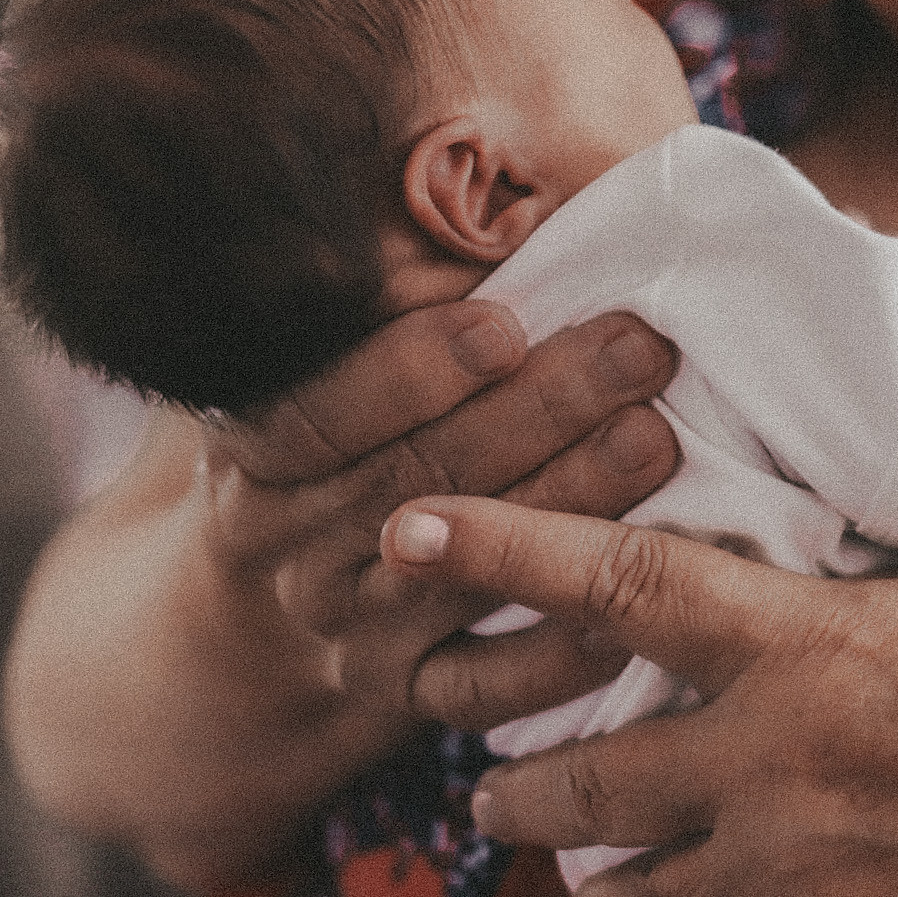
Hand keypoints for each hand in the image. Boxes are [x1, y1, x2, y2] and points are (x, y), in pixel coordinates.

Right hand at [199, 300, 679, 714]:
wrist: (241, 633)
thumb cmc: (315, 457)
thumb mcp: (300, 377)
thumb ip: (366, 311)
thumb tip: (480, 198)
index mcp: (252, 455)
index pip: (318, 412)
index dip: (410, 369)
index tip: (504, 320)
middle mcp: (291, 548)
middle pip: (417, 478)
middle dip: (537, 409)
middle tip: (639, 348)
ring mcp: (347, 630)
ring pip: (462, 573)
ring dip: (567, 507)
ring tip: (657, 440)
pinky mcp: (402, 698)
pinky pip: (480, 689)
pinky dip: (554, 653)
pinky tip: (628, 603)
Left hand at [382, 495, 897, 896]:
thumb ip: (879, 567)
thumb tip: (822, 520)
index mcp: (810, 643)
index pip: (618, 582)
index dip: (500, 548)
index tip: (404, 529)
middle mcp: (781, 759)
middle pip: (584, 780)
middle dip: (517, 788)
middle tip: (494, 786)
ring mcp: (810, 871)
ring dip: (593, 892)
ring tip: (587, 880)